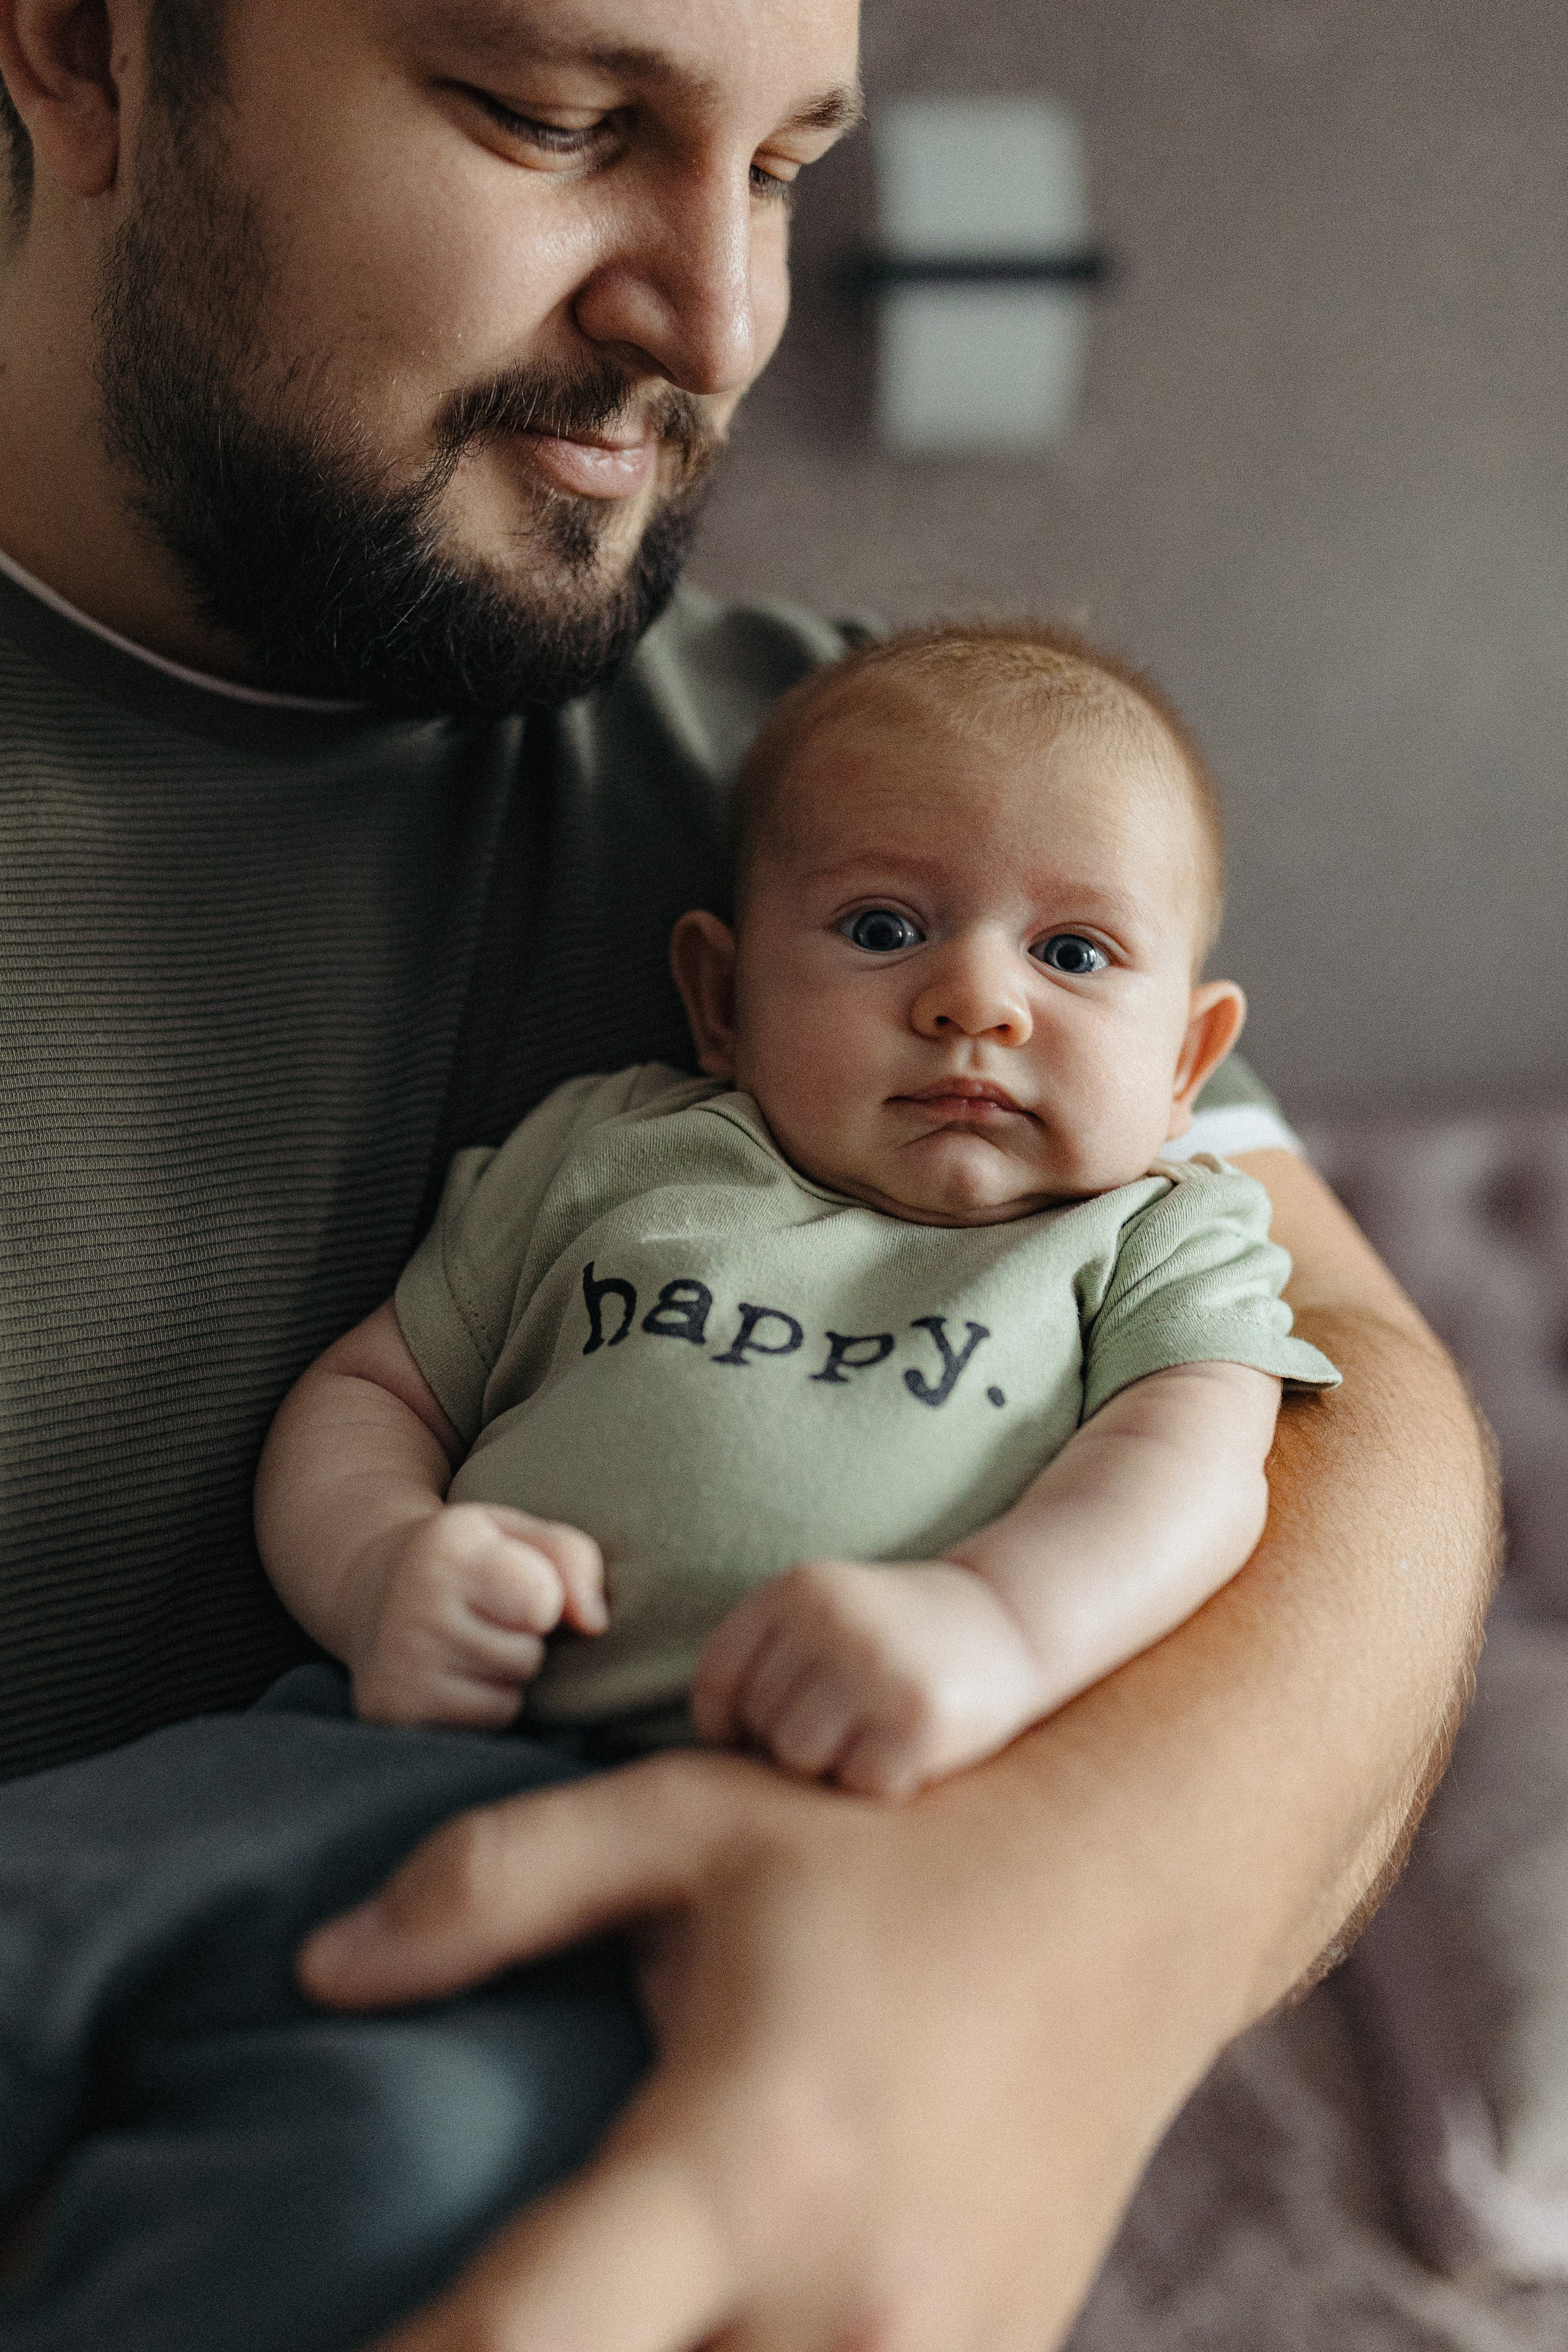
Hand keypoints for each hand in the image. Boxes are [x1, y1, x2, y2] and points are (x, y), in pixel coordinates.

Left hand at [298, 1740, 1188, 2351]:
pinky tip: (708, 2327)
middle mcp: (845, 2310)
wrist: (1136, 1888)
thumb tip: (319, 1967)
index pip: (512, 2349)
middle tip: (472, 2331)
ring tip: (592, 2324)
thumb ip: (489, 1882)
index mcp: (745, 2165)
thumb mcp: (688, 1818)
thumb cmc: (894, 1848)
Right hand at [349, 1503, 606, 1728]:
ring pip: (507, 1701)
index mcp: (448, 1549)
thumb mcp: (518, 1534)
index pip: (542, 1601)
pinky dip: (480, 1709)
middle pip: (527, 1657)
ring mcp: (398, 1667)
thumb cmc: (470, 1561)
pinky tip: (453, 1676)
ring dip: (503, 1679)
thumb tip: (595, 1623)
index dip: (547, 1598)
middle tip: (487, 1618)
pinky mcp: (393, 1714)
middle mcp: (413, 1606)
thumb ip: (572, 1558)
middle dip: (524, 1642)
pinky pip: (481, 1729)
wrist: (376, 1593)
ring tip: (470, 1645)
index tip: (520, 1583)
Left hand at [690, 1560, 1051, 1799]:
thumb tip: (717, 1747)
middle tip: (848, 1724)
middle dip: (795, 1742)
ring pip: (801, 1759)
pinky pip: (860, 1785)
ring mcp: (874, 1669)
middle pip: (761, 1725)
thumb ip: (770, 1656)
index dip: (731, 1723)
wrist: (1015, 1617)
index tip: (763, 1733)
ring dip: (834, 1765)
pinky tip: (909, 1749)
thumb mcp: (828, 1612)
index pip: (718, 1680)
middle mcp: (831, 1620)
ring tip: (874, 1734)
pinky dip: (882, 1782)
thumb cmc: (902, 1633)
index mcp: (798, 1588)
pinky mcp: (918, 1721)